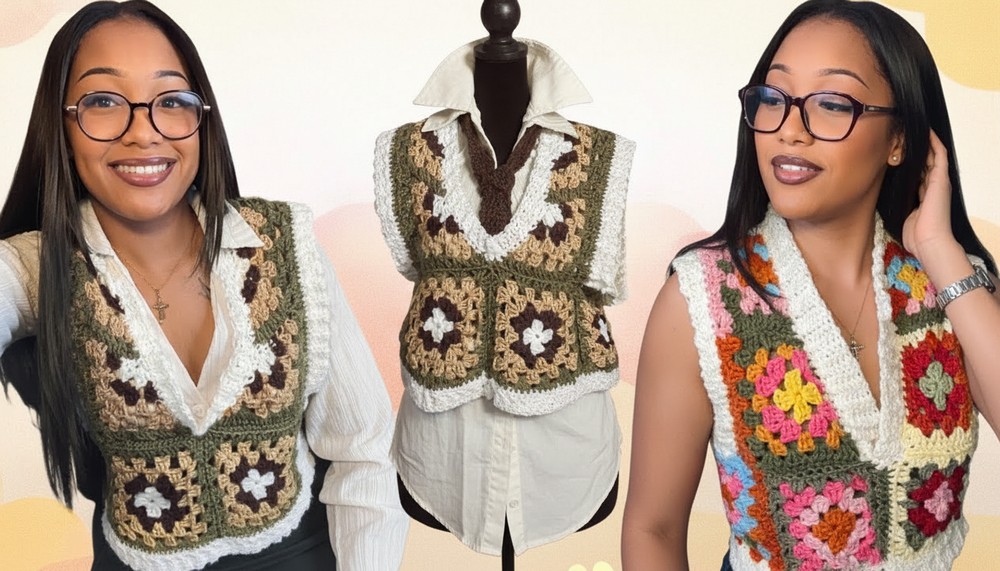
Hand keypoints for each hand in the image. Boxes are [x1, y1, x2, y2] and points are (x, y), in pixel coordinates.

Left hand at [901, 130, 959, 262]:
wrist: (930, 242)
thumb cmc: (915, 236)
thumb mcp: (899, 216)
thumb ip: (893, 206)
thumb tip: (875, 201)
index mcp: (924, 195)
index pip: (917, 173)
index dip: (908, 162)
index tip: (897, 152)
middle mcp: (933, 186)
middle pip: (924, 162)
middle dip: (915, 149)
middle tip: (903, 135)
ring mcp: (939, 182)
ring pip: (932, 155)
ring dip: (923, 142)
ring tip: (914, 129)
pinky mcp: (942, 179)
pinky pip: (940, 155)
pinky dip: (934, 143)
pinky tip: (926, 132)